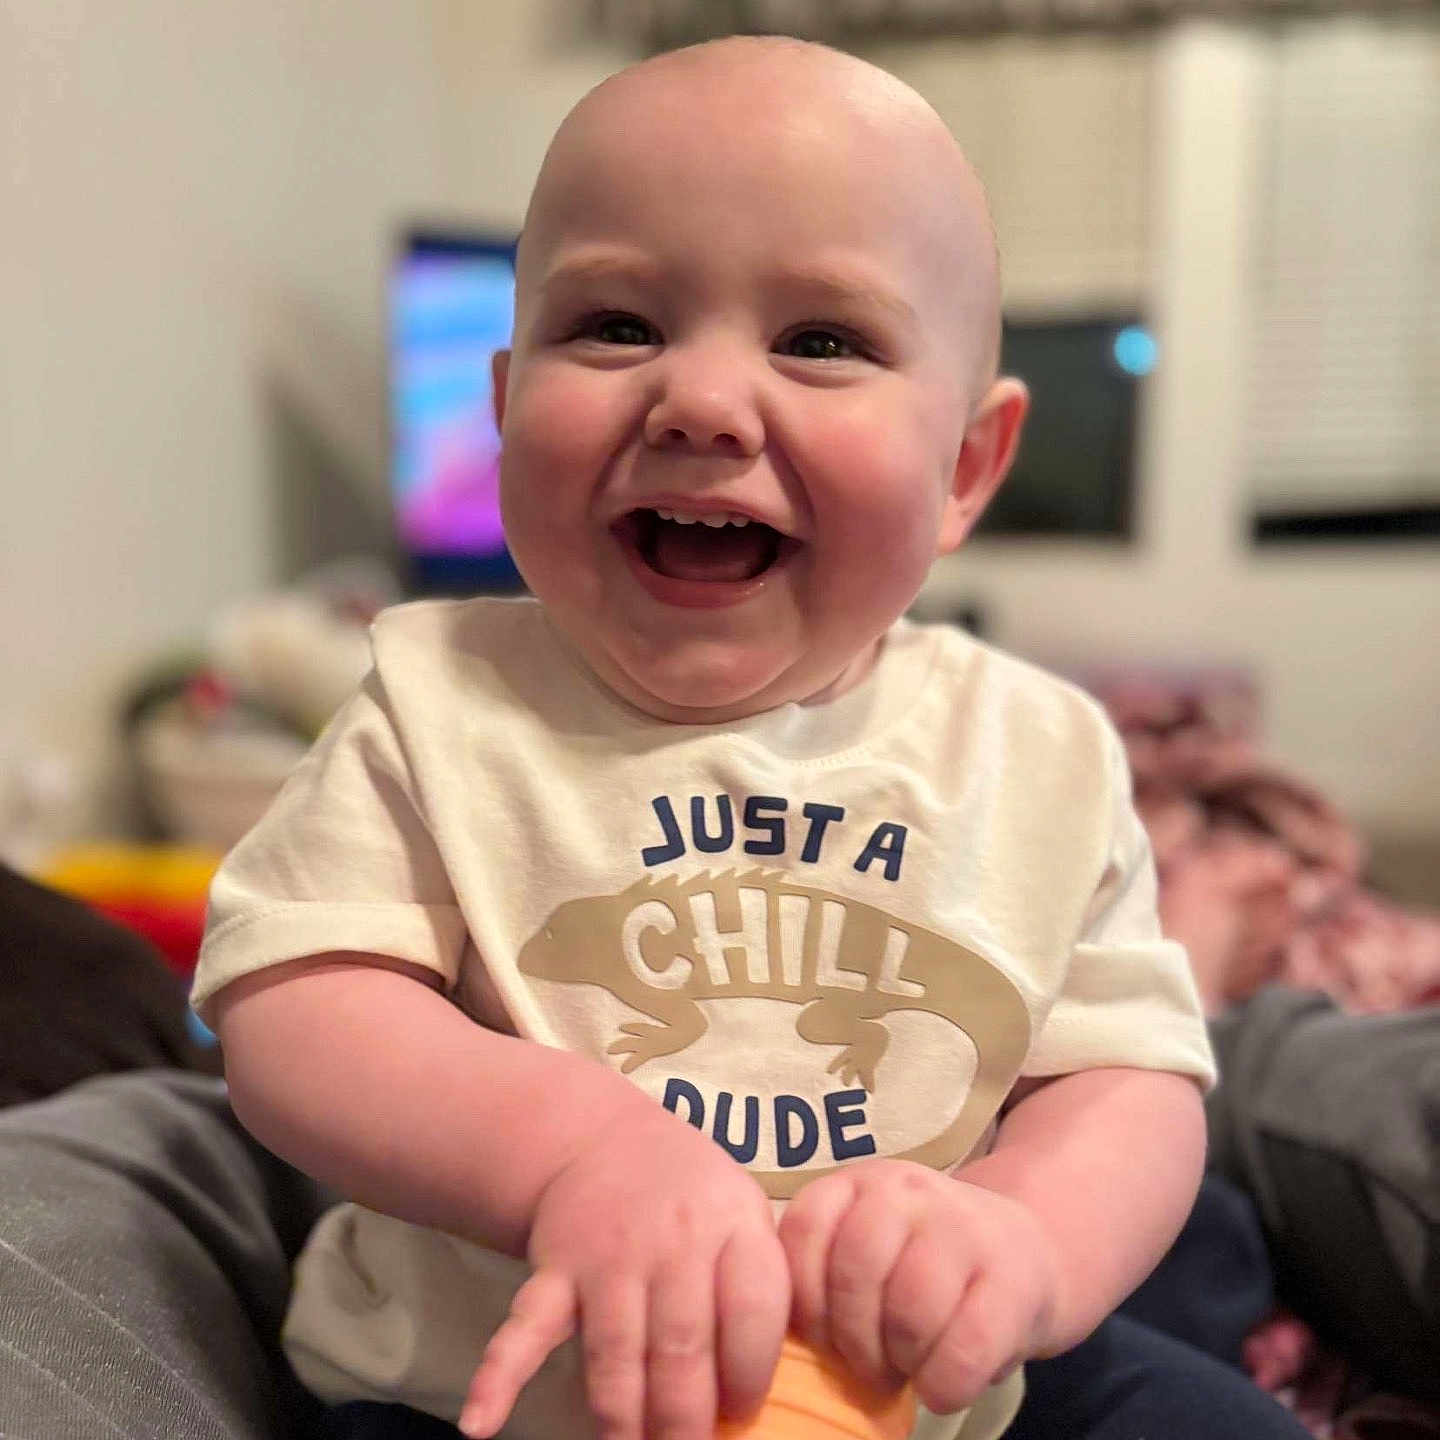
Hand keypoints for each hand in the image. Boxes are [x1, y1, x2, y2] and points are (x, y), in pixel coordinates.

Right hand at [459, 1101, 788, 1439]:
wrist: (604, 1139)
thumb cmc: (692, 1198)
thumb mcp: (744, 1216)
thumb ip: (760, 1291)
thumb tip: (763, 1395)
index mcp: (732, 1228)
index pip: (753, 1312)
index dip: (749, 1376)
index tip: (741, 1415)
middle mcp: (673, 1241)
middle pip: (682, 1347)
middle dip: (684, 1421)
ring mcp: (608, 1256)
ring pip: (615, 1354)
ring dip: (621, 1421)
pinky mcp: (555, 1271)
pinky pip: (527, 1327)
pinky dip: (500, 1376)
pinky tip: (481, 1423)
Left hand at [778, 1158, 1059, 1414]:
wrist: (1025, 1251)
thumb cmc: (925, 1267)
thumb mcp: (868, 1249)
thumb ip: (824, 1273)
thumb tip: (778, 1342)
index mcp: (857, 1184)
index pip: (804, 1232)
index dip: (805, 1301)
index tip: (823, 1338)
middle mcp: (906, 1189)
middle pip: (855, 1272)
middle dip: (854, 1340)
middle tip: (869, 1368)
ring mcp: (962, 1226)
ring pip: (910, 1310)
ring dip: (902, 1361)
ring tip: (909, 1368)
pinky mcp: (1012, 1278)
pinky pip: (963, 1348)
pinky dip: (943, 1384)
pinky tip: (942, 1385)